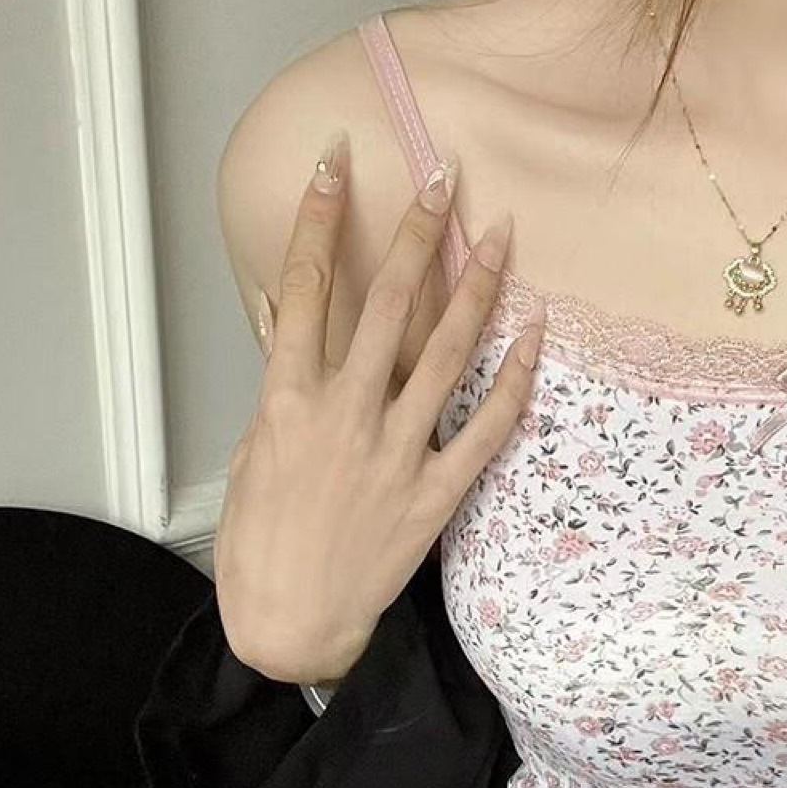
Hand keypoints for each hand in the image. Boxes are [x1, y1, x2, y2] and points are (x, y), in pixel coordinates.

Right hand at [213, 133, 546, 684]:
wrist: (291, 624)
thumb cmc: (259, 546)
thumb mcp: (251, 458)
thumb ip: (278, 390)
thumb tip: (286, 326)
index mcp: (287, 402)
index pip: (302, 289)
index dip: (317, 218)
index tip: (337, 162)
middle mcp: (345, 415)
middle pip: (386, 304)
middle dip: (415, 233)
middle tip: (444, 177)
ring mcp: (396, 453)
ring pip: (445, 354)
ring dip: (475, 288)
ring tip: (500, 236)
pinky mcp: (436, 494)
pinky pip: (486, 431)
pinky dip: (514, 383)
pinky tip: (535, 338)